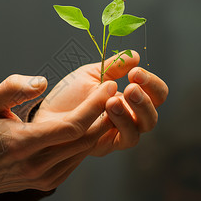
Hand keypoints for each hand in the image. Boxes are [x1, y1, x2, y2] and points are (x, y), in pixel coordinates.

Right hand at [0, 74, 117, 200]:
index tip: (109, 85)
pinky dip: (87, 141)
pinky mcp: (48, 183)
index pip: (72, 126)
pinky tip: (90, 124)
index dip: (95, 105)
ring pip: (84, 151)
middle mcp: (36, 165)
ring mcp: (44, 178)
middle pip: (85, 139)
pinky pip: (76, 160)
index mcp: (22, 143)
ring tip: (109, 105)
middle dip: (105, 113)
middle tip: (114, 91)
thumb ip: (12, 88)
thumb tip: (43, 83)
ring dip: (100, 128)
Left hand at [33, 50, 167, 155]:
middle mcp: (128, 118)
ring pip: (142, 128)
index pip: (155, 94)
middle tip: (130, 86)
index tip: (135, 71)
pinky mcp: (106, 145)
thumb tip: (135, 55)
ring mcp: (118, 133)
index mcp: (128, 100)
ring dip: (133, 111)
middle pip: (153, 113)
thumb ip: (113, 66)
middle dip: (146, 98)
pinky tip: (108, 108)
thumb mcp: (90, 75)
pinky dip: (121, 123)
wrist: (45, 112)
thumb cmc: (68, 95)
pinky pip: (124, 138)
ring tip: (114, 99)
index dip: (151, 82)